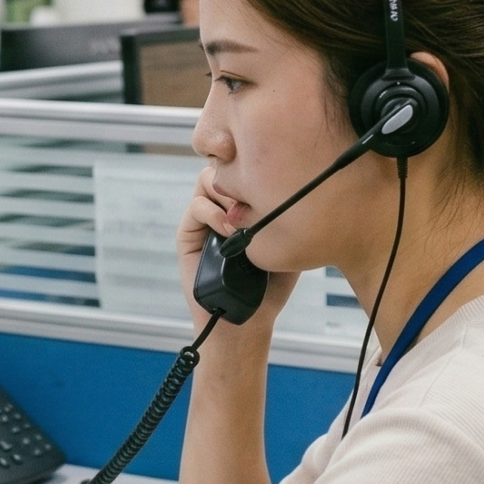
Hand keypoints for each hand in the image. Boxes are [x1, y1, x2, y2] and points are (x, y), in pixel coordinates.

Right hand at [178, 166, 297, 332]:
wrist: (249, 317)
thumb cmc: (272, 285)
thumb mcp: (290, 242)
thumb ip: (289, 213)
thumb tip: (295, 182)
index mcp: (246, 205)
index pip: (245, 167)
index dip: (256, 166)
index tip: (272, 178)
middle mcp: (224, 207)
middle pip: (224, 165)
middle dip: (239, 174)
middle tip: (255, 195)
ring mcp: (205, 218)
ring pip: (207, 179)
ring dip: (226, 192)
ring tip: (241, 215)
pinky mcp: (188, 233)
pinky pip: (196, 205)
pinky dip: (212, 212)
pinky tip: (228, 229)